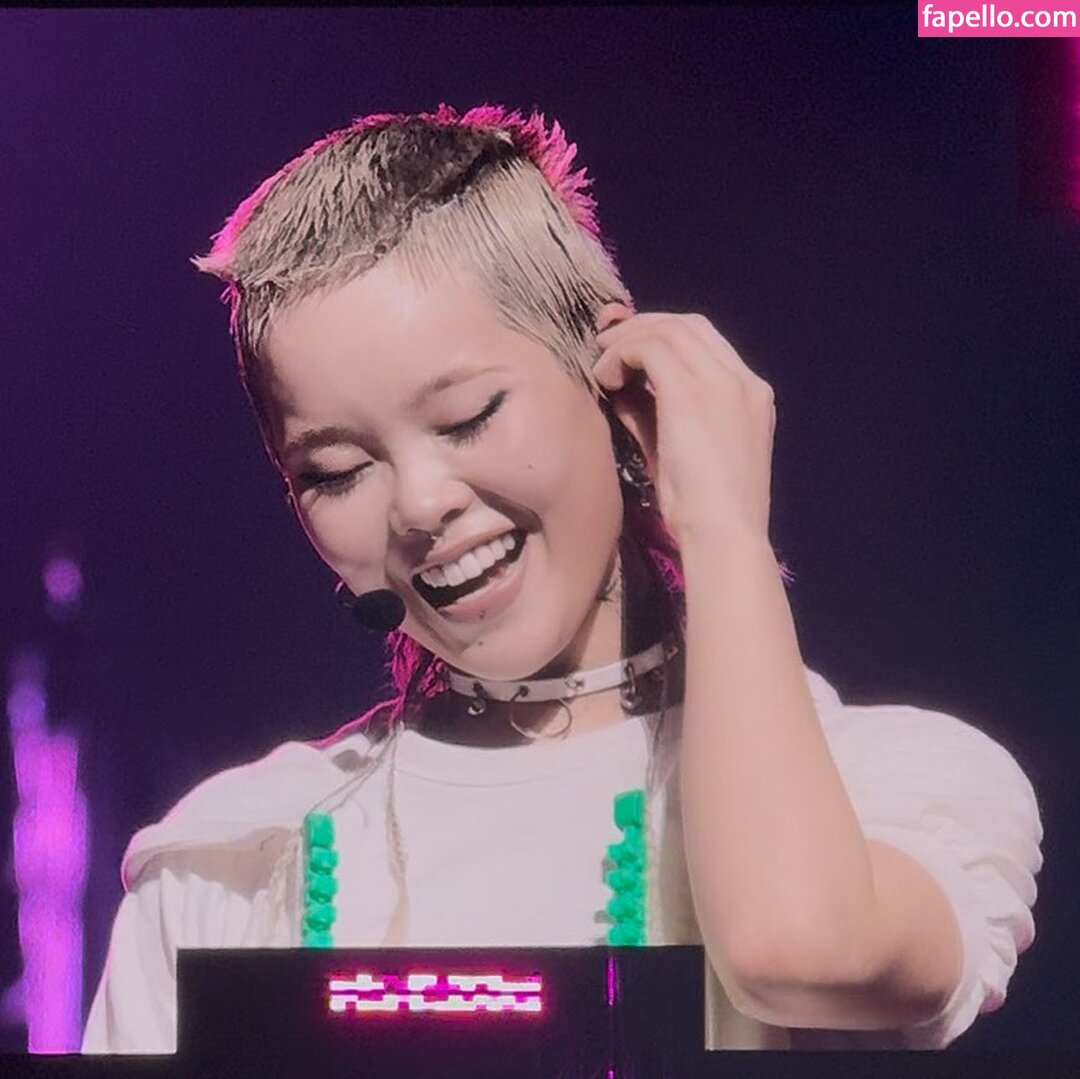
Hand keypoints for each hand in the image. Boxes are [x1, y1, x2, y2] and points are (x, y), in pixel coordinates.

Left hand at [593, 303, 775, 548]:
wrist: (723, 537)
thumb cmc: (702, 511)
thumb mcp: (678, 453)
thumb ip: (654, 416)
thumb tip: (623, 391)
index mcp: (751, 396)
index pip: (704, 341)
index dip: (662, 334)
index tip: (628, 349)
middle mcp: (742, 381)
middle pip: (686, 325)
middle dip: (641, 327)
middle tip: (606, 345)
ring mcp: (722, 384)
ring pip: (666, 330)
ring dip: (626, 342)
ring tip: (601, 366)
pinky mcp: (694, 395)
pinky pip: (649, 349)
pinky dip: (621, 356)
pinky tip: (605, 380)